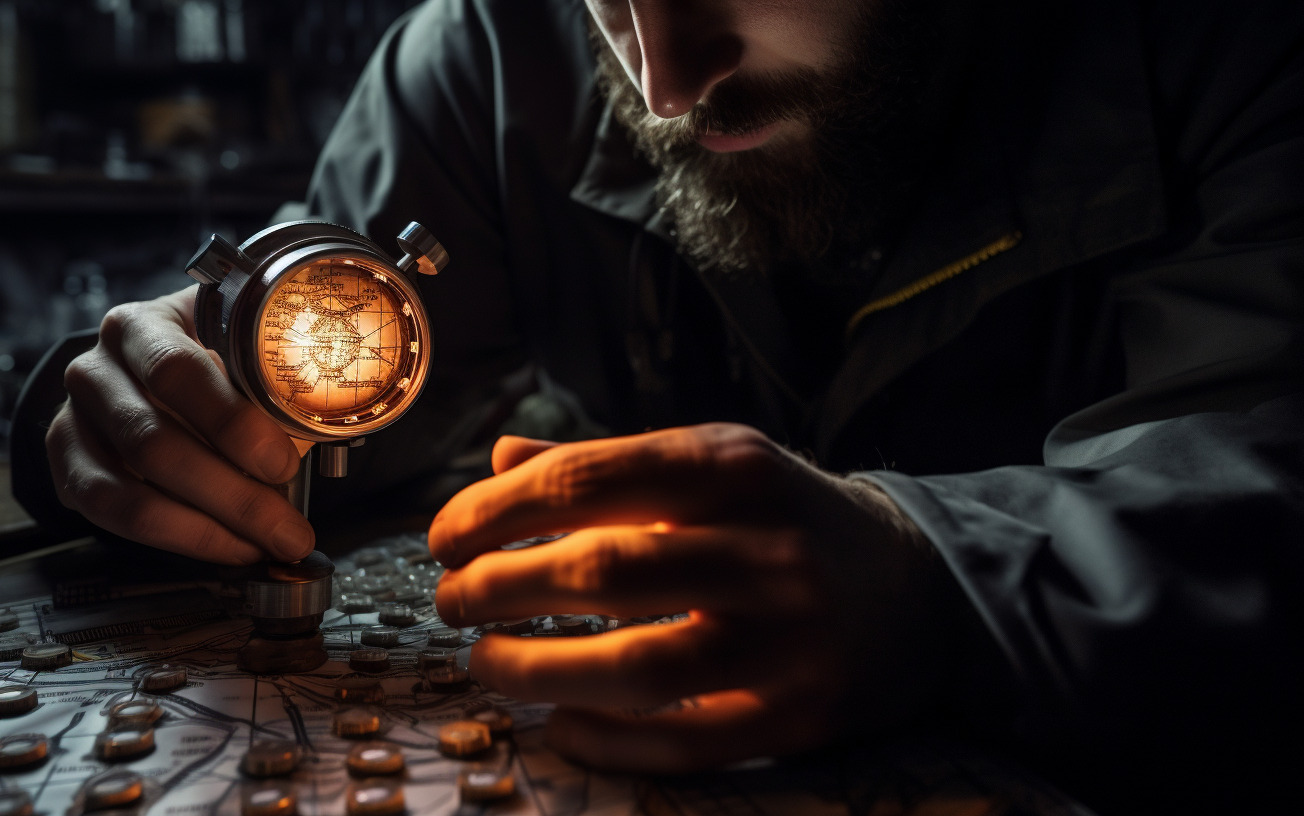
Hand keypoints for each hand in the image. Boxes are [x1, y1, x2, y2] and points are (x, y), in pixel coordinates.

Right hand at [45, 285, 313, 563]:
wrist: (142, 373)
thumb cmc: (206, 363)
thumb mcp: (237, 355)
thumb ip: (268, 388)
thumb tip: (318, 436)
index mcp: (141, 327)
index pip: (177, 372)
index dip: (232, 425)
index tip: (282, 463)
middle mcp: (95, 370)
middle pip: (154, 442)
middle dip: (232, 496)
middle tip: (287, 528)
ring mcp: (73, 421)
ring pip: (130, 491)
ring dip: (207, 529)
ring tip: (263, 545)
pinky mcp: (66, 467)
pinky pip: (112, 517)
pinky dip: (178, 539)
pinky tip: (226, 545)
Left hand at [431, 423, 963, 771]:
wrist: (920, 587)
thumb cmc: (784, 516)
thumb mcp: (709, 464)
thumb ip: (605, 463)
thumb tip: (500, 461)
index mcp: (731, 466)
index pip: (583, 481)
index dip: (492, 513)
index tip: (444, 539)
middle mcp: (766, 546)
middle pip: (600, 573)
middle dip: (498, 589)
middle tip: (452, 600)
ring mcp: (790, 639)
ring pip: (639, 669)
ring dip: (536, 671)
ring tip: (484, 662)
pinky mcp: (802, 716)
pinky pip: (687, 745)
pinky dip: (608, 742)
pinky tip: (559, 726)